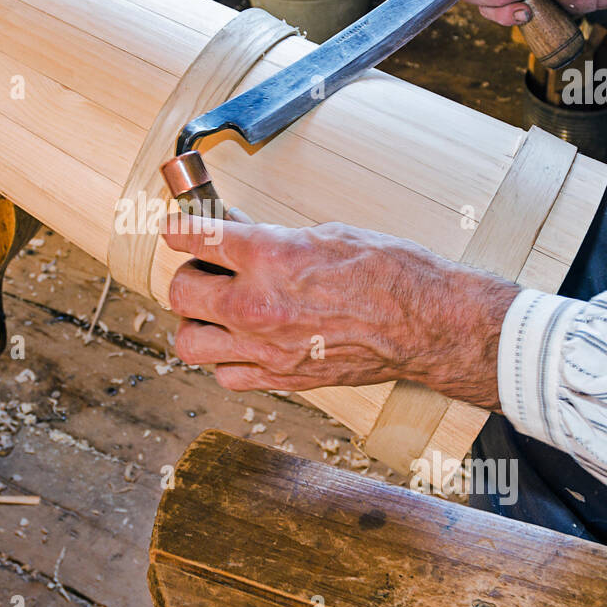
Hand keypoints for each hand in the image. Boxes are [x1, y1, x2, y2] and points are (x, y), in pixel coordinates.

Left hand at [160, 214, 518, 410]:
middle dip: (188, 276)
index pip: (194, 238)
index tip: (178, 228)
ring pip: (189, 342)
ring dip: (197, 323)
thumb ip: (273, 239)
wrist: (428, 323)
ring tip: (218, 312)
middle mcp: (257, 305)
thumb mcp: (326, 233)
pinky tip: (243, 343)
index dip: (179, 229)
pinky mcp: (281, 377)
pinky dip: (226, 360)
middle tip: (207, 270)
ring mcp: (266, 348)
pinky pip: (225, 375)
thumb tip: (239, 234)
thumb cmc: (391, 272)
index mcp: (268, 258)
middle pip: (179, 293)